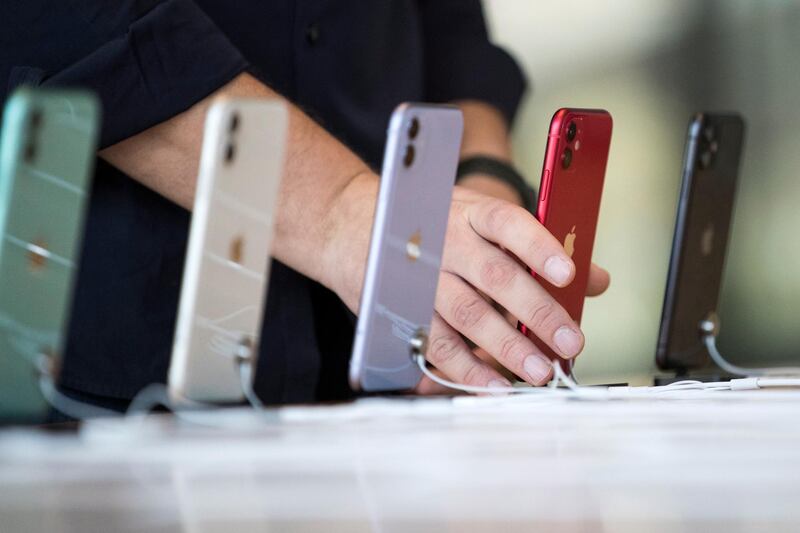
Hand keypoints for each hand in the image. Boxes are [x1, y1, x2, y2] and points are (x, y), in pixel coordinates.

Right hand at [418, 186, 608, 390]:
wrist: (361, 229)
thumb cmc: (440, 229)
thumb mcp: (485, 223)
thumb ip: (541, 252)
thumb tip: (596, 281)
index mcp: (472, 214)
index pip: (507, 223)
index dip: (538, 248)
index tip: (568, 274)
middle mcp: (446, 243)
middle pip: (494, 276)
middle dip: (536, 311)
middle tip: (569, 341)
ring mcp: (423, 279)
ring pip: (468, 315)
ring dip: (507, 348)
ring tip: (540, 371)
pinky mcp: (405, 312)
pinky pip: (438, 346)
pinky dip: (468, 371)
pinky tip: (497, 386)